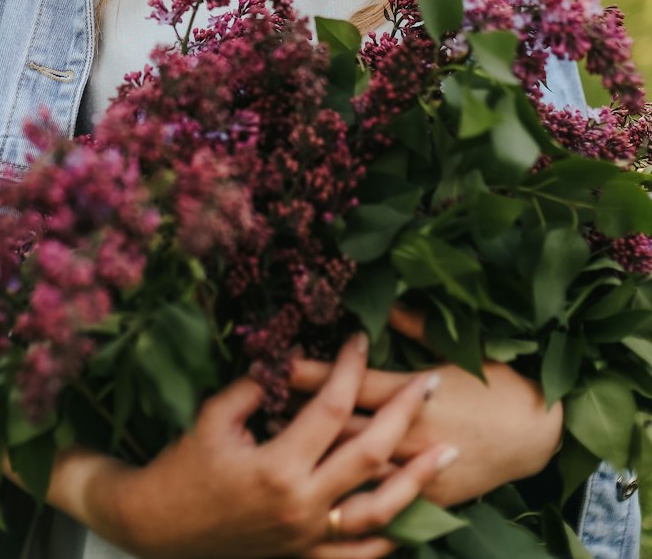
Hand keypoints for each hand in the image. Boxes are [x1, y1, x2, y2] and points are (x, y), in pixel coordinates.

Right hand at [34, 333, 458, 558]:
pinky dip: (390, 538)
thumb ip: (256, 387)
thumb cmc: (182, 467)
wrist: (158, 526)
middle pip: (370, 454)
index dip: (350, 368)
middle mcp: (301, 504)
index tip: (361, 339)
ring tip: (447, 453)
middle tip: (431, 383)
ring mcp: (307, 538)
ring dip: (418, 479)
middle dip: (404, 414)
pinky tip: (413, 517)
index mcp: (278, 465)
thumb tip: (291, 362)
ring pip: (379, 511)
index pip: (331, 407)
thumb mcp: (214, 417)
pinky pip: (358, 555)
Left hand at [289, 307, 562, 508]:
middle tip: (263, 404)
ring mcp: (416, 472)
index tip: (275, 361)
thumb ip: (415, 324)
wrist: (537, 433)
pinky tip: (318, 487)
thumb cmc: (498, 381)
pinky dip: (349, 493)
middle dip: (301, 414)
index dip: (311, 373)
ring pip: (353, 470)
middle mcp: (408, 436)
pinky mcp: (427, 500)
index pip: (349, 383)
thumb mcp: (459, 344)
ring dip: (317, 457)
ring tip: (275, 445)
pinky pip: (381, 503)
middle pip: (341, 427)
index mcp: (413, 394)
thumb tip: (383, 298)